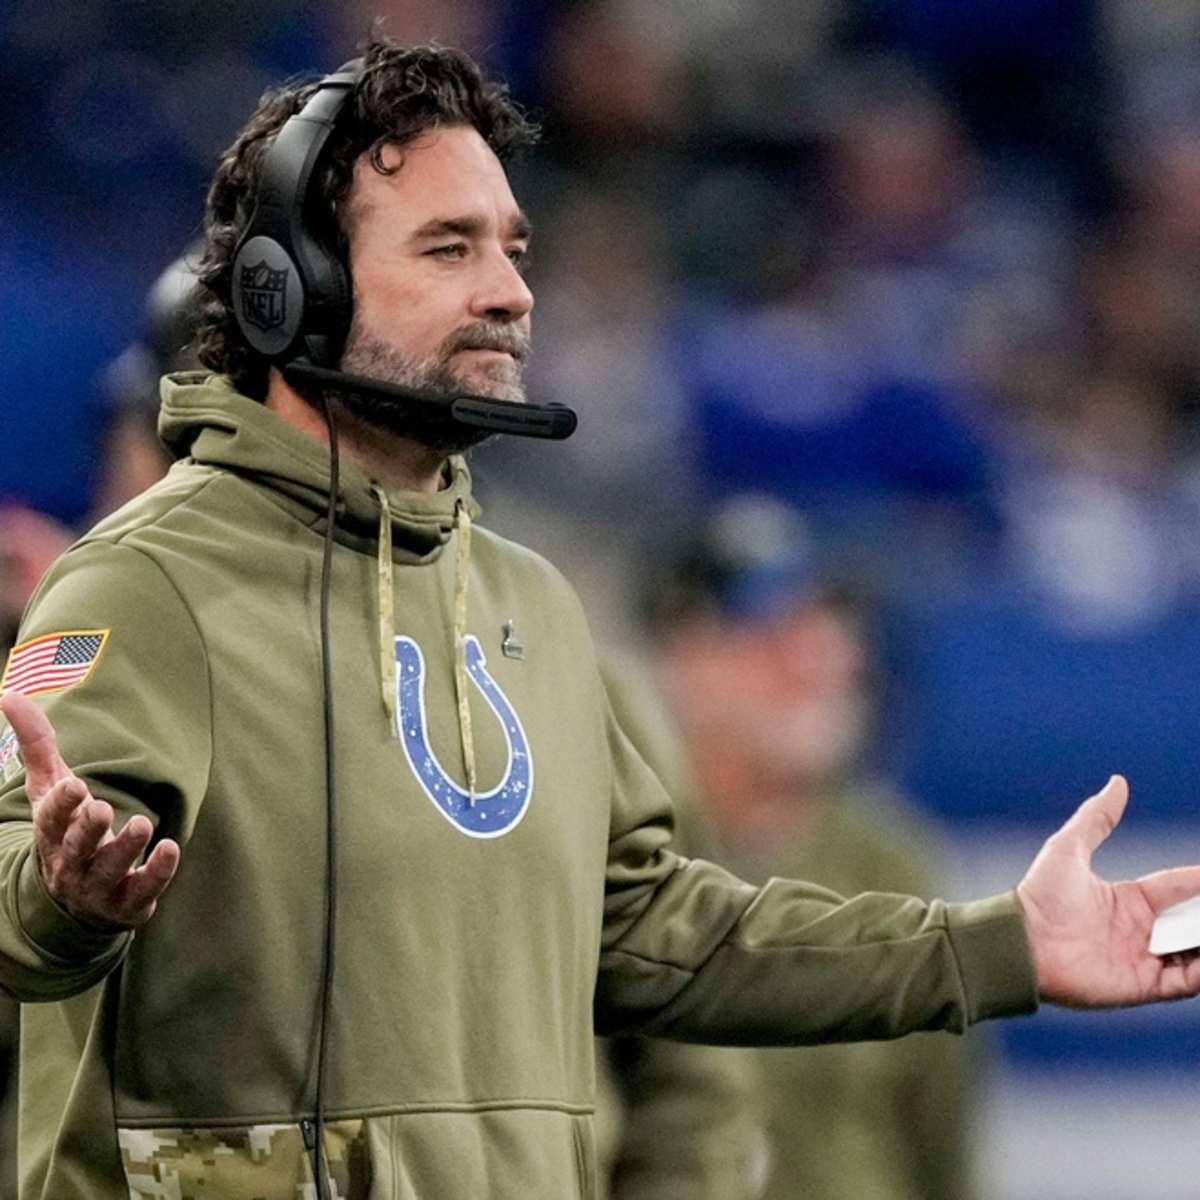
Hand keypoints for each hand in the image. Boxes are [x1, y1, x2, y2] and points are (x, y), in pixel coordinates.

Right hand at [0, 691, 179, 929]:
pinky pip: (142, 891)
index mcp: (52, 833)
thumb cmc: (66, 829)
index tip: (74, 785)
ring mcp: (99, 885)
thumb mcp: (50, 787)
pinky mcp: (128, 902)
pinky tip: (171, 849)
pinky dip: (156, 873)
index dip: (61, 805)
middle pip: (76, 847)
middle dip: (87, 829)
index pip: (51, 820)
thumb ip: (37, 743)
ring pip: (108, 870)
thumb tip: (9, 694)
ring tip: (142, 824)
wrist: (75, 900)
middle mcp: (71, 861)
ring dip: (125, 849)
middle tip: (102, 809)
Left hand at [1018, 775, 1199, 1007]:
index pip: (1178, 886)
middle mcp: (1140, 929)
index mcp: (1128, 899)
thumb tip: (1118, 782)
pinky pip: (1186, 983)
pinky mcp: (1142, 986)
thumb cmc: (1040, 895)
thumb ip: (1097, 818)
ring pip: (1196, 953)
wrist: (1020, 942)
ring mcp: (1143, 958)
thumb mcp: (1069, 848)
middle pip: (1193, 921)